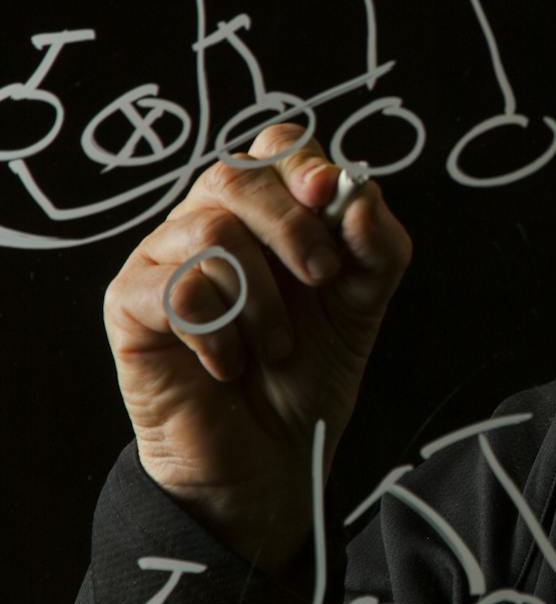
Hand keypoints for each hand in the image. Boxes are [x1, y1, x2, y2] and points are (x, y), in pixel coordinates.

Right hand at [103, 124, 412, 570]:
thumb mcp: (365, 301)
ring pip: (210, 229)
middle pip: (236, 176)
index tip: (332, 197)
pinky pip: (178, 287)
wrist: (273, 457)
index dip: (305, 164)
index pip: (275, 147)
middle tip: (323, 280)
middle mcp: (208, 222)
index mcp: (266, 211)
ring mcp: (163, 259)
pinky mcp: (130, 305)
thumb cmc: (310, 369)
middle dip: (293, 226)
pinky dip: (220, 331)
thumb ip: (377, 244)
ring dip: (262, 296)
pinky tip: (231, 363)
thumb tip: (356, 194)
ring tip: (276, 345)